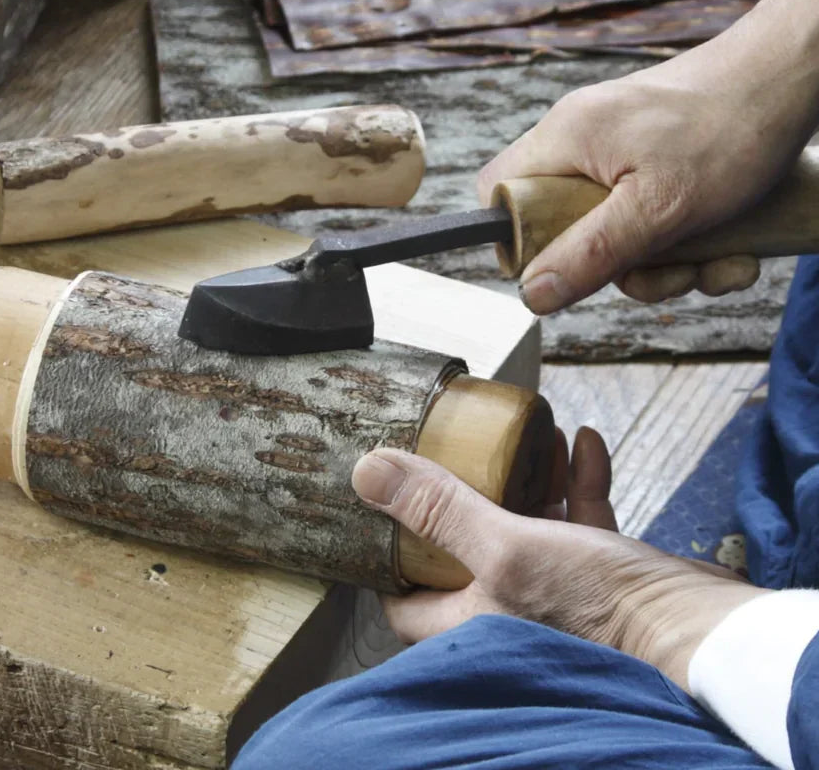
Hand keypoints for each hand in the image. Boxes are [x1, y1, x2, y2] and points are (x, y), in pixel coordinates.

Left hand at [352, 428, 765, 689]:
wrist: (698, 632)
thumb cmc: (599, 608)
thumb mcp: (505, 547)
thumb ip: (439, 509)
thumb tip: (368, 472)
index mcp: (468, 618)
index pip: (403, 597)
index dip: (389, 553)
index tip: (384, 505)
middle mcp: (505, 608)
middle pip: (464, 545)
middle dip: (466, 490)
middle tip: (458, 445)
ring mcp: (554, 590)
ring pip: (524, 523)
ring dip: (527, 474)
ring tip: (531, 433)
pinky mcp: (597, 574)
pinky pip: (576, 519)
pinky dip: (577, 480)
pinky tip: (585, 441)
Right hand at [477, 0, 818, 314]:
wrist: (798, 75)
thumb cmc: (732, 126)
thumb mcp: (659, 208)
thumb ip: (591, 253)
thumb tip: (532, 294)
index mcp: (565, 138)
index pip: (498, 193)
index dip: (520, 239)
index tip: (570, 265)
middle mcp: (583, 139)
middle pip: (563, 226)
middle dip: (622, 266)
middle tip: (671, 269)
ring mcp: (620, 149)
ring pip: (614, 231)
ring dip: (669, 263)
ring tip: (719, 259)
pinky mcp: (655, 159)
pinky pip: (650, 217)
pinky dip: (691, 243)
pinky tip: (731, 247)